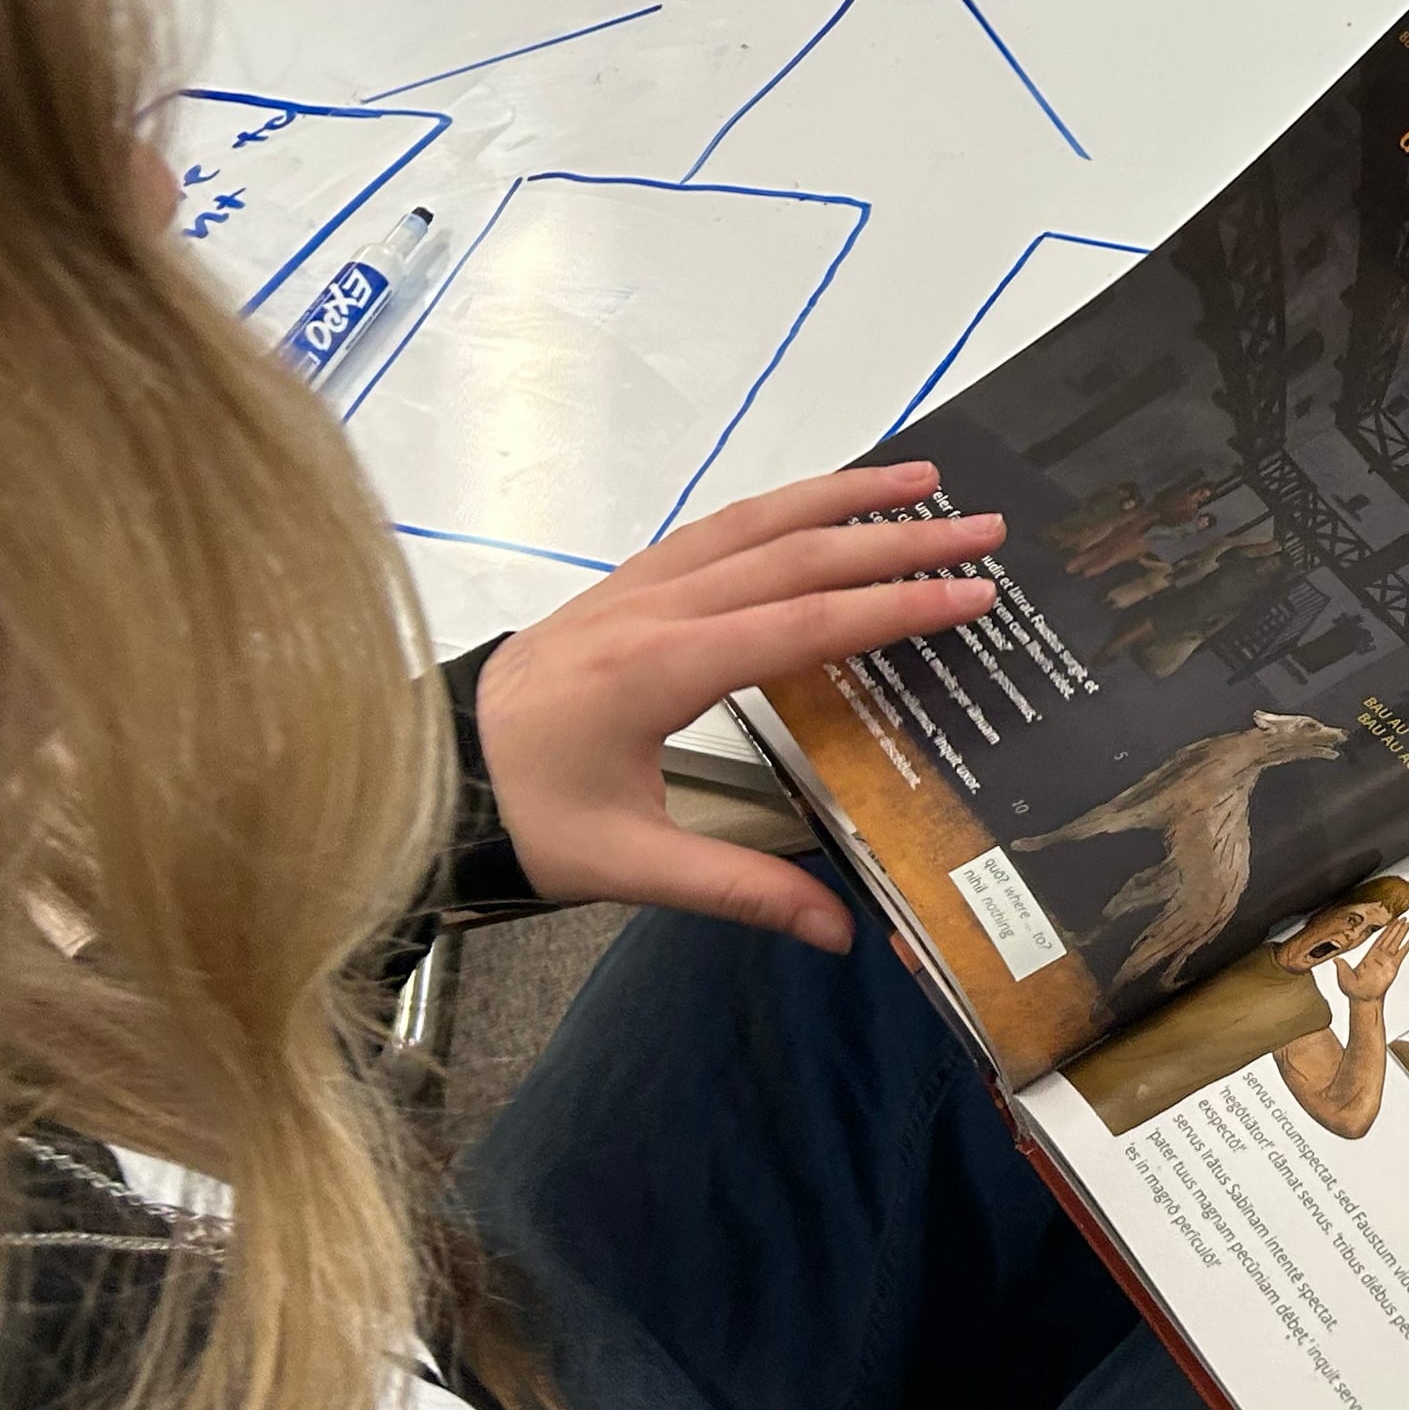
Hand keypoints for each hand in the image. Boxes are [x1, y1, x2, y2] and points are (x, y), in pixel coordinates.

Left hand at [476, 463, 1003, 951]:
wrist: (426, 770)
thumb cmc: (525, 818)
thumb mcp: (624, 868)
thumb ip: (736, 890)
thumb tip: (837, 932)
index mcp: (655, 673)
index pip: (799, 627)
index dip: (891, 610)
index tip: (968, 595)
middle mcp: (651, 609)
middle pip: (792, 555)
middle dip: (895, 539)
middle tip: (982, 528)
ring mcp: (635, 584)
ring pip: (754, 520)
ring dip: (843, 494)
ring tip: (922, 477)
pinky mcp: (625, 583)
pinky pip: (719, 526)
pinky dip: (784, 504)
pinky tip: (824, 501)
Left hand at [1334, 917, 1408, 1002]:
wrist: (1363, 1000)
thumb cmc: (1354, 990)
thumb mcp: (1343, 975)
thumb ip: (1341, 966)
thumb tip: (1335, 959)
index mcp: (1369, 956)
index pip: (1379, 939)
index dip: (1384, 929)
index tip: (1389, 921)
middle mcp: (1379, 957)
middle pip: (1390, 938)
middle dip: (1396, 927)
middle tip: (1402, 918)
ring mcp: (1387, 961)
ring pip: (1396, 942)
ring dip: (1402, 933)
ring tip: (1408, 923)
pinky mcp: (1393, 967)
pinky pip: (1402, 953)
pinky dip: (1407, 945)